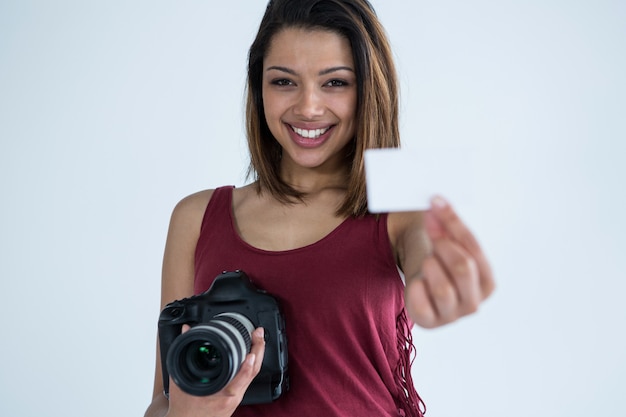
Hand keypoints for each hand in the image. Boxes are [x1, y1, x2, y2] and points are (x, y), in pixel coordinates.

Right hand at [165, 327, 265, 416]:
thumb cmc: (184, 408)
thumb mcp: (179, 380)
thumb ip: (183, 353)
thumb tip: (186, 330)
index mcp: (221, 395)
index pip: (240, 379)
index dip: (247, 366)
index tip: (251, 353)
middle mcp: (233, 397)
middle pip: (253, 372)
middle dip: (258, 350)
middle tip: (258, 333)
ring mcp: (236, 398)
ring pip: (253, 375)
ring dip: (257, 356)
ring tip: (257, 339)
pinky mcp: (236, 397)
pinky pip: (248, 379)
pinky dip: (251, 365)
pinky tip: (251, 354)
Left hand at [405, 197, 494, 327]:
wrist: (419, 281)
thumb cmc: (438, 260)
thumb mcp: (447, 243)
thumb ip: (448, 227)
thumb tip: (438, 203)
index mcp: (487, 281)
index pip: (474, 248)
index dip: (453, 223)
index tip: (436, 201)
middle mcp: (474, 302)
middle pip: (462, 267)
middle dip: (443, 244)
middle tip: (430, 229)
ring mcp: (452, 315)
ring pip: (444, 288)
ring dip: (430, 266)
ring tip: (427, 261)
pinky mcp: (429, 322)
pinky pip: (422, 304)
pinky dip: (416, 287)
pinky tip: (417, 282)